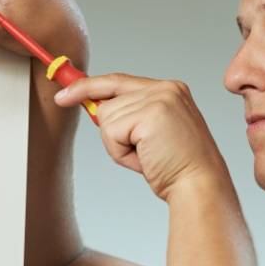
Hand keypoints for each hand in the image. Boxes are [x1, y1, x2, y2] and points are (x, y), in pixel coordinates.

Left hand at [54, 73, 229, 200]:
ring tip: (147, 155)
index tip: (65, 93)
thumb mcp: (152, 132)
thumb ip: (129, 115)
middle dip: (112, 131)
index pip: (118, 80)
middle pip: (108, 100)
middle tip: (141, 151)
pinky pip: (111, 131)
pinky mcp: (151, 113)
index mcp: (170, 89)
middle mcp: (166, 87)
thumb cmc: (176, 167)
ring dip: (119, 144)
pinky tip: (145, 157)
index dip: (89, 86)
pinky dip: (120, 151)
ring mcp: (160, 98)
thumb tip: (92, 105)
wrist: (199, 185)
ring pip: (107, 117)